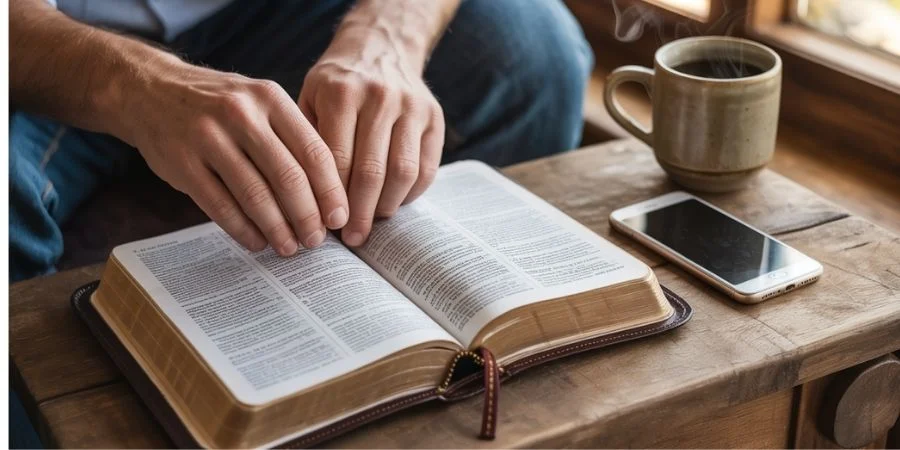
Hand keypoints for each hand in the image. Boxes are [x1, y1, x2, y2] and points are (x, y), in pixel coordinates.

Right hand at [121, 60, 348, 254]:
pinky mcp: (182, 162)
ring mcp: (208, 137)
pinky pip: (221, 206)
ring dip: (277, 229)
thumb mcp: (259, 102)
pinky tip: (257, 241)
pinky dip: (243, 230)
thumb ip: (291, 137)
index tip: (339, 218)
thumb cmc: (218, 105)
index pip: (314, 151)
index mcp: (270, 98)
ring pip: (255, 195)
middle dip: (308, 217)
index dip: (331, 191)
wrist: (150, 90)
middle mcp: (241, 114)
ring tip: (289, 247)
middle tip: (316, 240)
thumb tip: (328, 195)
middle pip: (288, 177)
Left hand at [299, 26, 444, 246]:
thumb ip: (307, 144)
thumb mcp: (309, 99)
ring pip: (403, 173)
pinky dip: (410, 195)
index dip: (331, 200)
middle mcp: (380, 97)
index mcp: (342, 93)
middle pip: (371, 172)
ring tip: (371, 224)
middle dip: (360, 213)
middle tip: (352, 238)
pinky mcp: (434, 117)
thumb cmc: (335, 84)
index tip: (325, 227)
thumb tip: (307, 204)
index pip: (336, 161)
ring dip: (387, 208)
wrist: (380, 46)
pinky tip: (392, 204)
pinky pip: (426, 169)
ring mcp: (412, 106)